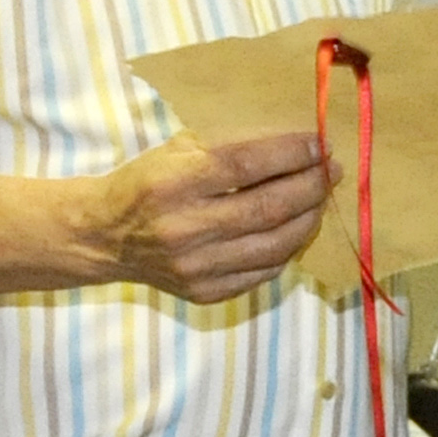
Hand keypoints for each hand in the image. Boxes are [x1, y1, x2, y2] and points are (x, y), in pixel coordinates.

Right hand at [93, 132, 328, 302]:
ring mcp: (195, 267)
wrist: (104, 237)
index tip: (320, 145)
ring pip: (273, 245)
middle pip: (267, 208)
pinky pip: (262, 272)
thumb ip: (229, 147)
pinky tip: (297, 228)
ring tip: (321, 198)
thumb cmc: (147, 182)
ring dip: (308, 219)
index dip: (291, 156)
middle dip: (310, 187)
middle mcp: (184, 228)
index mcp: (174, 183)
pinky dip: (287, 249)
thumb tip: (294, 143)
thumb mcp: (177, 150)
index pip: (246, 167)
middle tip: (332, 171)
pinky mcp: (203, 292)